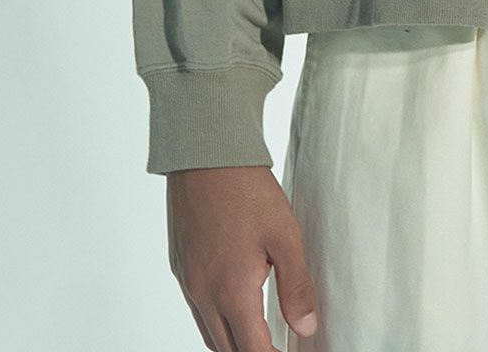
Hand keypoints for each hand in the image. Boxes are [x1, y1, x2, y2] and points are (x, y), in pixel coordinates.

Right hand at [166, 166, 319, 349]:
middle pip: (226, 350)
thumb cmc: (246, 190)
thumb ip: (296, 287)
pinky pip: (197, 310)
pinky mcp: (181, 266)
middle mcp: (203, 293)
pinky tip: (232, 308)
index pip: (252, 351)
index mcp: (231, 291)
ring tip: (256, 339)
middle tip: (275, 348)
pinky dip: (215, 321)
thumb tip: (306, 328)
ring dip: (232, 343)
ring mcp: (188, 281)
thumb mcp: (285, 235)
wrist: (205, 154)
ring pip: (208, 333)